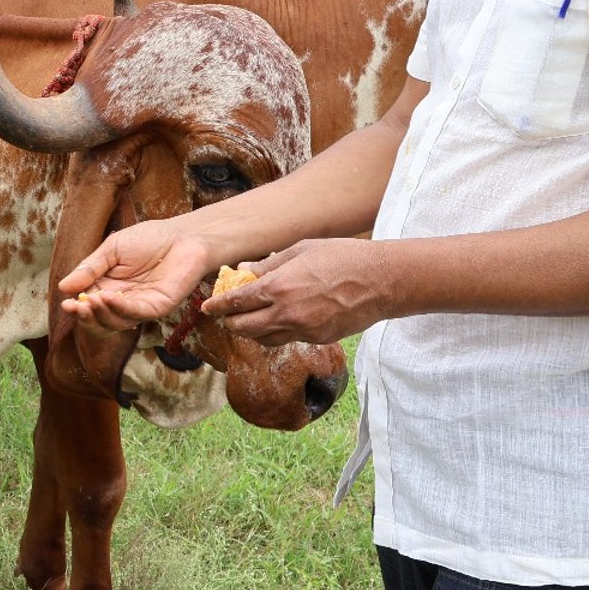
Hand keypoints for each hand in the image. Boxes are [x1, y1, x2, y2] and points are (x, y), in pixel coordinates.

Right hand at [57, 220, 216, 329]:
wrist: (183, 235)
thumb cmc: (149, 238)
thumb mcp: (112, 249)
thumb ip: (90, 269)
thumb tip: (63, 287)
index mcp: (108, 287)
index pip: (88, 304)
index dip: (76, 307)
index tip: (66, 303)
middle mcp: (122, 301)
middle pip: (99, 320)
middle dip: (85, 317)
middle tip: (75, 307)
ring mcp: (140, 306)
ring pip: (115, 322)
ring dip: (100, 314)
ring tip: (90, 301)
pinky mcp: (157, 307)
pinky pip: (135, 313)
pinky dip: (119, 308)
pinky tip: (107, 298)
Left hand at [201, 239, 397, 345]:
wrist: (381, 281)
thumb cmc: (342, 257)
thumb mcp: (301, 250)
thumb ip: (269, 264)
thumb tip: (244, 271)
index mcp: (278, 288)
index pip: (236, 302)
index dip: (218, 306)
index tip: (207, 307)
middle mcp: (287, 314)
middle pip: (245, 328)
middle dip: (230, 323)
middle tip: (226, 316)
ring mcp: (303, 330)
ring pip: (265, 339)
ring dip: (252, 331)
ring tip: (249, 320)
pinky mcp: (319, 339)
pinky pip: (288, 339)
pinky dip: (278, 332)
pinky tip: (280, 320)